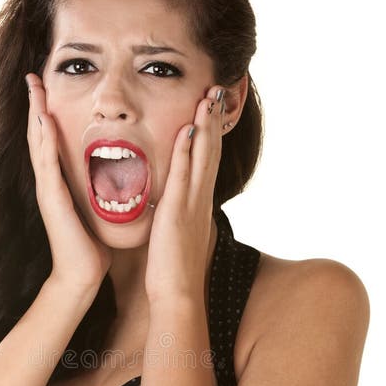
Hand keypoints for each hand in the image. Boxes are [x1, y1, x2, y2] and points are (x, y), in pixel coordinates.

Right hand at [25, 73, 112, 294]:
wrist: (81, 276)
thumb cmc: (91, 247)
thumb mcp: (96, 210)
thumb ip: (98, 191)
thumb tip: (114, 176)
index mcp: (60, 183)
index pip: (52, 140)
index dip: (48, 113)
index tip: (48, 87)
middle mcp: (49, 183)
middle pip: (39, 135)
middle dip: (36, 104)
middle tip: (33, 75)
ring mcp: (47, 190)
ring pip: (38, 143)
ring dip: (35, 113)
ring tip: (33, 86)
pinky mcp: (52, 200)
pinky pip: (47, 164)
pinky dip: (44, 140)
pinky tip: (44, 120)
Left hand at [144, 86, 223, 305]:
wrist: (177, 294)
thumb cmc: (172, 271)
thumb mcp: (175, 236)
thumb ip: (175, 217)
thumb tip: (168, 207)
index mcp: (198, 205)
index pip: (206, 163)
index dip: (210, 136)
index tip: (210, 111)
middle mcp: (199, 200)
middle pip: (210, 152)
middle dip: (213, 121)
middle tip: (217, 91)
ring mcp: (191, 204)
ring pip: (202, 157)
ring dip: (205, 125)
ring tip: (208, 97)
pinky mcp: (178, 212)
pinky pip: (184, 175)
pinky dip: (187, 150)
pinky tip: (187, 128)